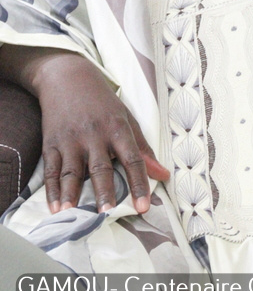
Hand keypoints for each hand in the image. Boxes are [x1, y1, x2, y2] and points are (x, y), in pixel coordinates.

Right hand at [36, 52, 168, 214]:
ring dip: (72, 193)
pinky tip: (54, 207)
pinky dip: (52, 190)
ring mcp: (71, 140)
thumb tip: (163, 175)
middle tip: (107, 212)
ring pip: (72, 171)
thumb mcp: (126, 117)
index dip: (139, 183)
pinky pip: (51, 170)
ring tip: (71, 213)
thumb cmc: (102, 101)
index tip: (144, 206)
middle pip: (100, 167)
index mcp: (117, 128)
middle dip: (104, 191)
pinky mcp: (51, 142)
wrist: (68, 77)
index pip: (132, 159)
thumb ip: (143, 149)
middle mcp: (94, 135)